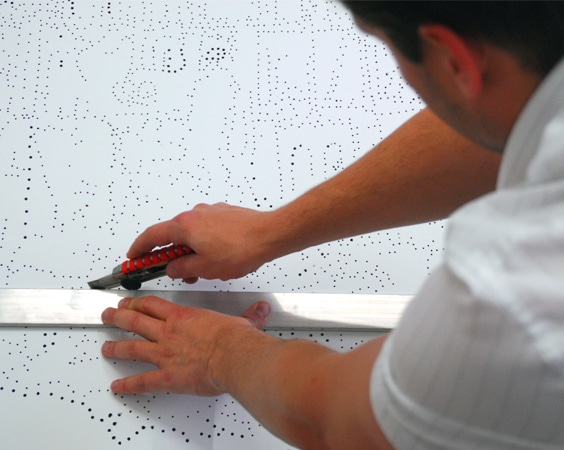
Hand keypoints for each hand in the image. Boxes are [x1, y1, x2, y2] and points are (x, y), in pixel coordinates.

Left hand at [101, 296, 270, 394]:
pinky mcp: (167, 376)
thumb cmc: (236, 340)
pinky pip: (142, 381)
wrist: (235, 356)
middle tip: (109, 315)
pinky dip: (128, 385)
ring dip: (116, 346)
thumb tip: (260, 309)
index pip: (154, 305)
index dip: (138, 302)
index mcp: (184, 317)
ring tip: (106, 347)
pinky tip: (118, 386)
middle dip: (119, 317)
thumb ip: (249, 315)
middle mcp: (170, 333)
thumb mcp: (243, 321)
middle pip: (136, 321)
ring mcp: (165, 354)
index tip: (130, 301)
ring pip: (132, 347)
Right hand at [127, 203, 276, 283]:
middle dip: (171, 255)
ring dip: (190, 250)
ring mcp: (211, 212)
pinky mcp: (225, 214)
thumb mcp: (205, 268)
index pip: (152, 236)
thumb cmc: (243, 248)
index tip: (134, 256)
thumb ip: (182, 268)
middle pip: (173, 235)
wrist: (270, 235)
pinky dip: (204, 243)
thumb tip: (173, 268)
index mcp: (185, 226)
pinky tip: (215, 257)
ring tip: (201, 269)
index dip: (140, 248)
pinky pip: (206, 229)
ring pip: (192, 233)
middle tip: (170, 269)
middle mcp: (195, 214)